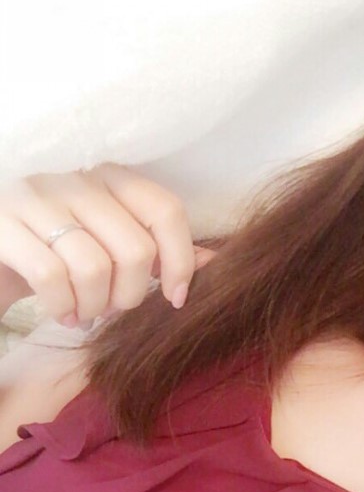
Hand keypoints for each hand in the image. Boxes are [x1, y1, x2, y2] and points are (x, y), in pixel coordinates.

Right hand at [0, 163, 215, 326]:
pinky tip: (63, 313)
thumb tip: (214, 263)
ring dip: (95, 306)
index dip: (180, 261)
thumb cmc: (60, 251)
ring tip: (86, 312)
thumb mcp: (111, 245)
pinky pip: (51, 277)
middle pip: (135, 249)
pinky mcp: (1, 223)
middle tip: (113, 310)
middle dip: (130, 296)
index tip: (175, 299)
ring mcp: (34, 197)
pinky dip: (63, 307)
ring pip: (94, 267)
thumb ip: (159, 249)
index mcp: (111, 178)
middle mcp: (74, 179)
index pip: (166, 211)